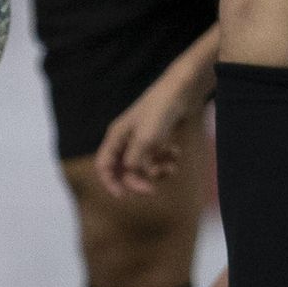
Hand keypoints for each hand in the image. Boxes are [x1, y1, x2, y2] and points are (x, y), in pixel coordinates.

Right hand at [95, 73, 201, 197]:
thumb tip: (130, 176)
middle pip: (125, 170)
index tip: (123, 196)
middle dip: (138, 181)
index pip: (103, 165)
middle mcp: (127, 139)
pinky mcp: (159, 138)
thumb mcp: (146, 139)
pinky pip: (158, 158)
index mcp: (117, 136)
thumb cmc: (161, 111)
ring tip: (171, 167)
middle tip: (152, 190)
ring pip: (144, 167)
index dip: (110, 182)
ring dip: (157, 171)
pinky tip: (176, 154)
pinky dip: (167, 160)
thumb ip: (135, 161)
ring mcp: (143, 139)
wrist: (183, 90)